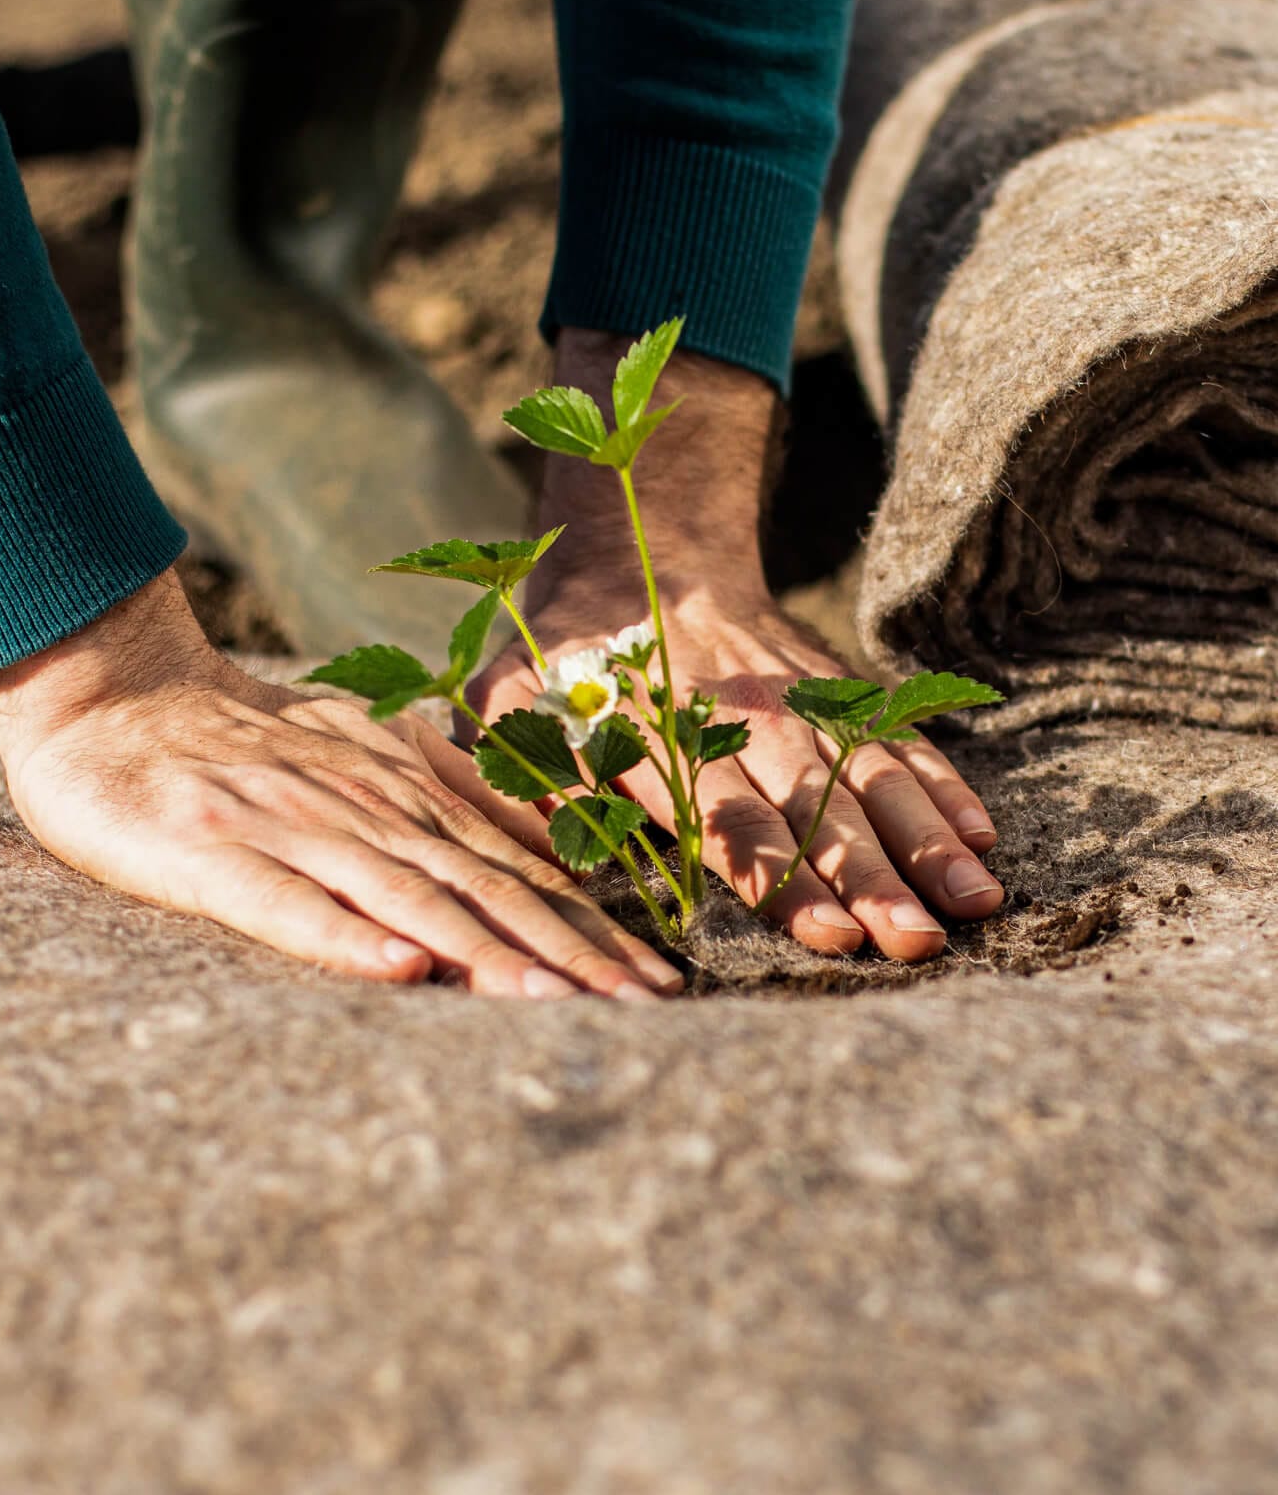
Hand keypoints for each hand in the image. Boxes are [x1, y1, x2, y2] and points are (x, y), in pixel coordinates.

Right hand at [0, 571, 682, 998]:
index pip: (519, 870)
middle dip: (569, 955)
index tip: (660, 984)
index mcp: (409, 791)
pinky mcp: (212, 854)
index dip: (592, 929)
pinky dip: (344, 938)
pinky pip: (287, 904)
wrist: (117, 694)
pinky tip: (400, 973)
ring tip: (553, 1003)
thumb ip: (464, 791)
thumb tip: (566, 845)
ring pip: (405, 898)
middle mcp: (368, 809)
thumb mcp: (373, 747)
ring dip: (485, 952)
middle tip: (641, 1012)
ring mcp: (293, 829)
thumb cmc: (249, 738)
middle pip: (485, 889)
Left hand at [471, 331, 1003, 962]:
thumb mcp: (514, 705)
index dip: (776, 873)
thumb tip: (559, 854)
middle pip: (812, 802)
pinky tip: (981, 836)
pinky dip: (940, 781)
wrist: (641, 555)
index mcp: (656, 731)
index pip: (723, 814)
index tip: (822, 930)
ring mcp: (796, 696)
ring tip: (976, 903)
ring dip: (924, 839)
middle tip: (915, 939)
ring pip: (868, 770)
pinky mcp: (834, 684)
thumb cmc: (565, 664)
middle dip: (867, 874)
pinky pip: (897, 733)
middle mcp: (736, 714)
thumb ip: (530, 776)